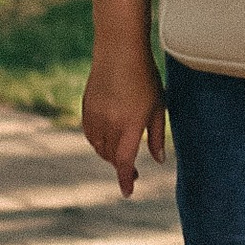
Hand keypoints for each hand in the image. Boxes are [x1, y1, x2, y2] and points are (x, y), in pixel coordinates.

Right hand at [81, 52, 165, 198]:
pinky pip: (90, 136)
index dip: (125, 178)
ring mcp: (95, 117)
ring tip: (122, 153)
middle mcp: (109, 124)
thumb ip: (156, 135)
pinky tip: (108, 139)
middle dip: (121, 166)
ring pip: (99, 148)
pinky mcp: (86, 110)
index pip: (124, 160)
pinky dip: (99, 143)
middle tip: (133, 170)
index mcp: (129, 124)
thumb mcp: (158, 106)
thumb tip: (158, 160)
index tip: (128, 191)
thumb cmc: (144, 77)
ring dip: (109, 155)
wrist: (118, 52)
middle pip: (111, 156)